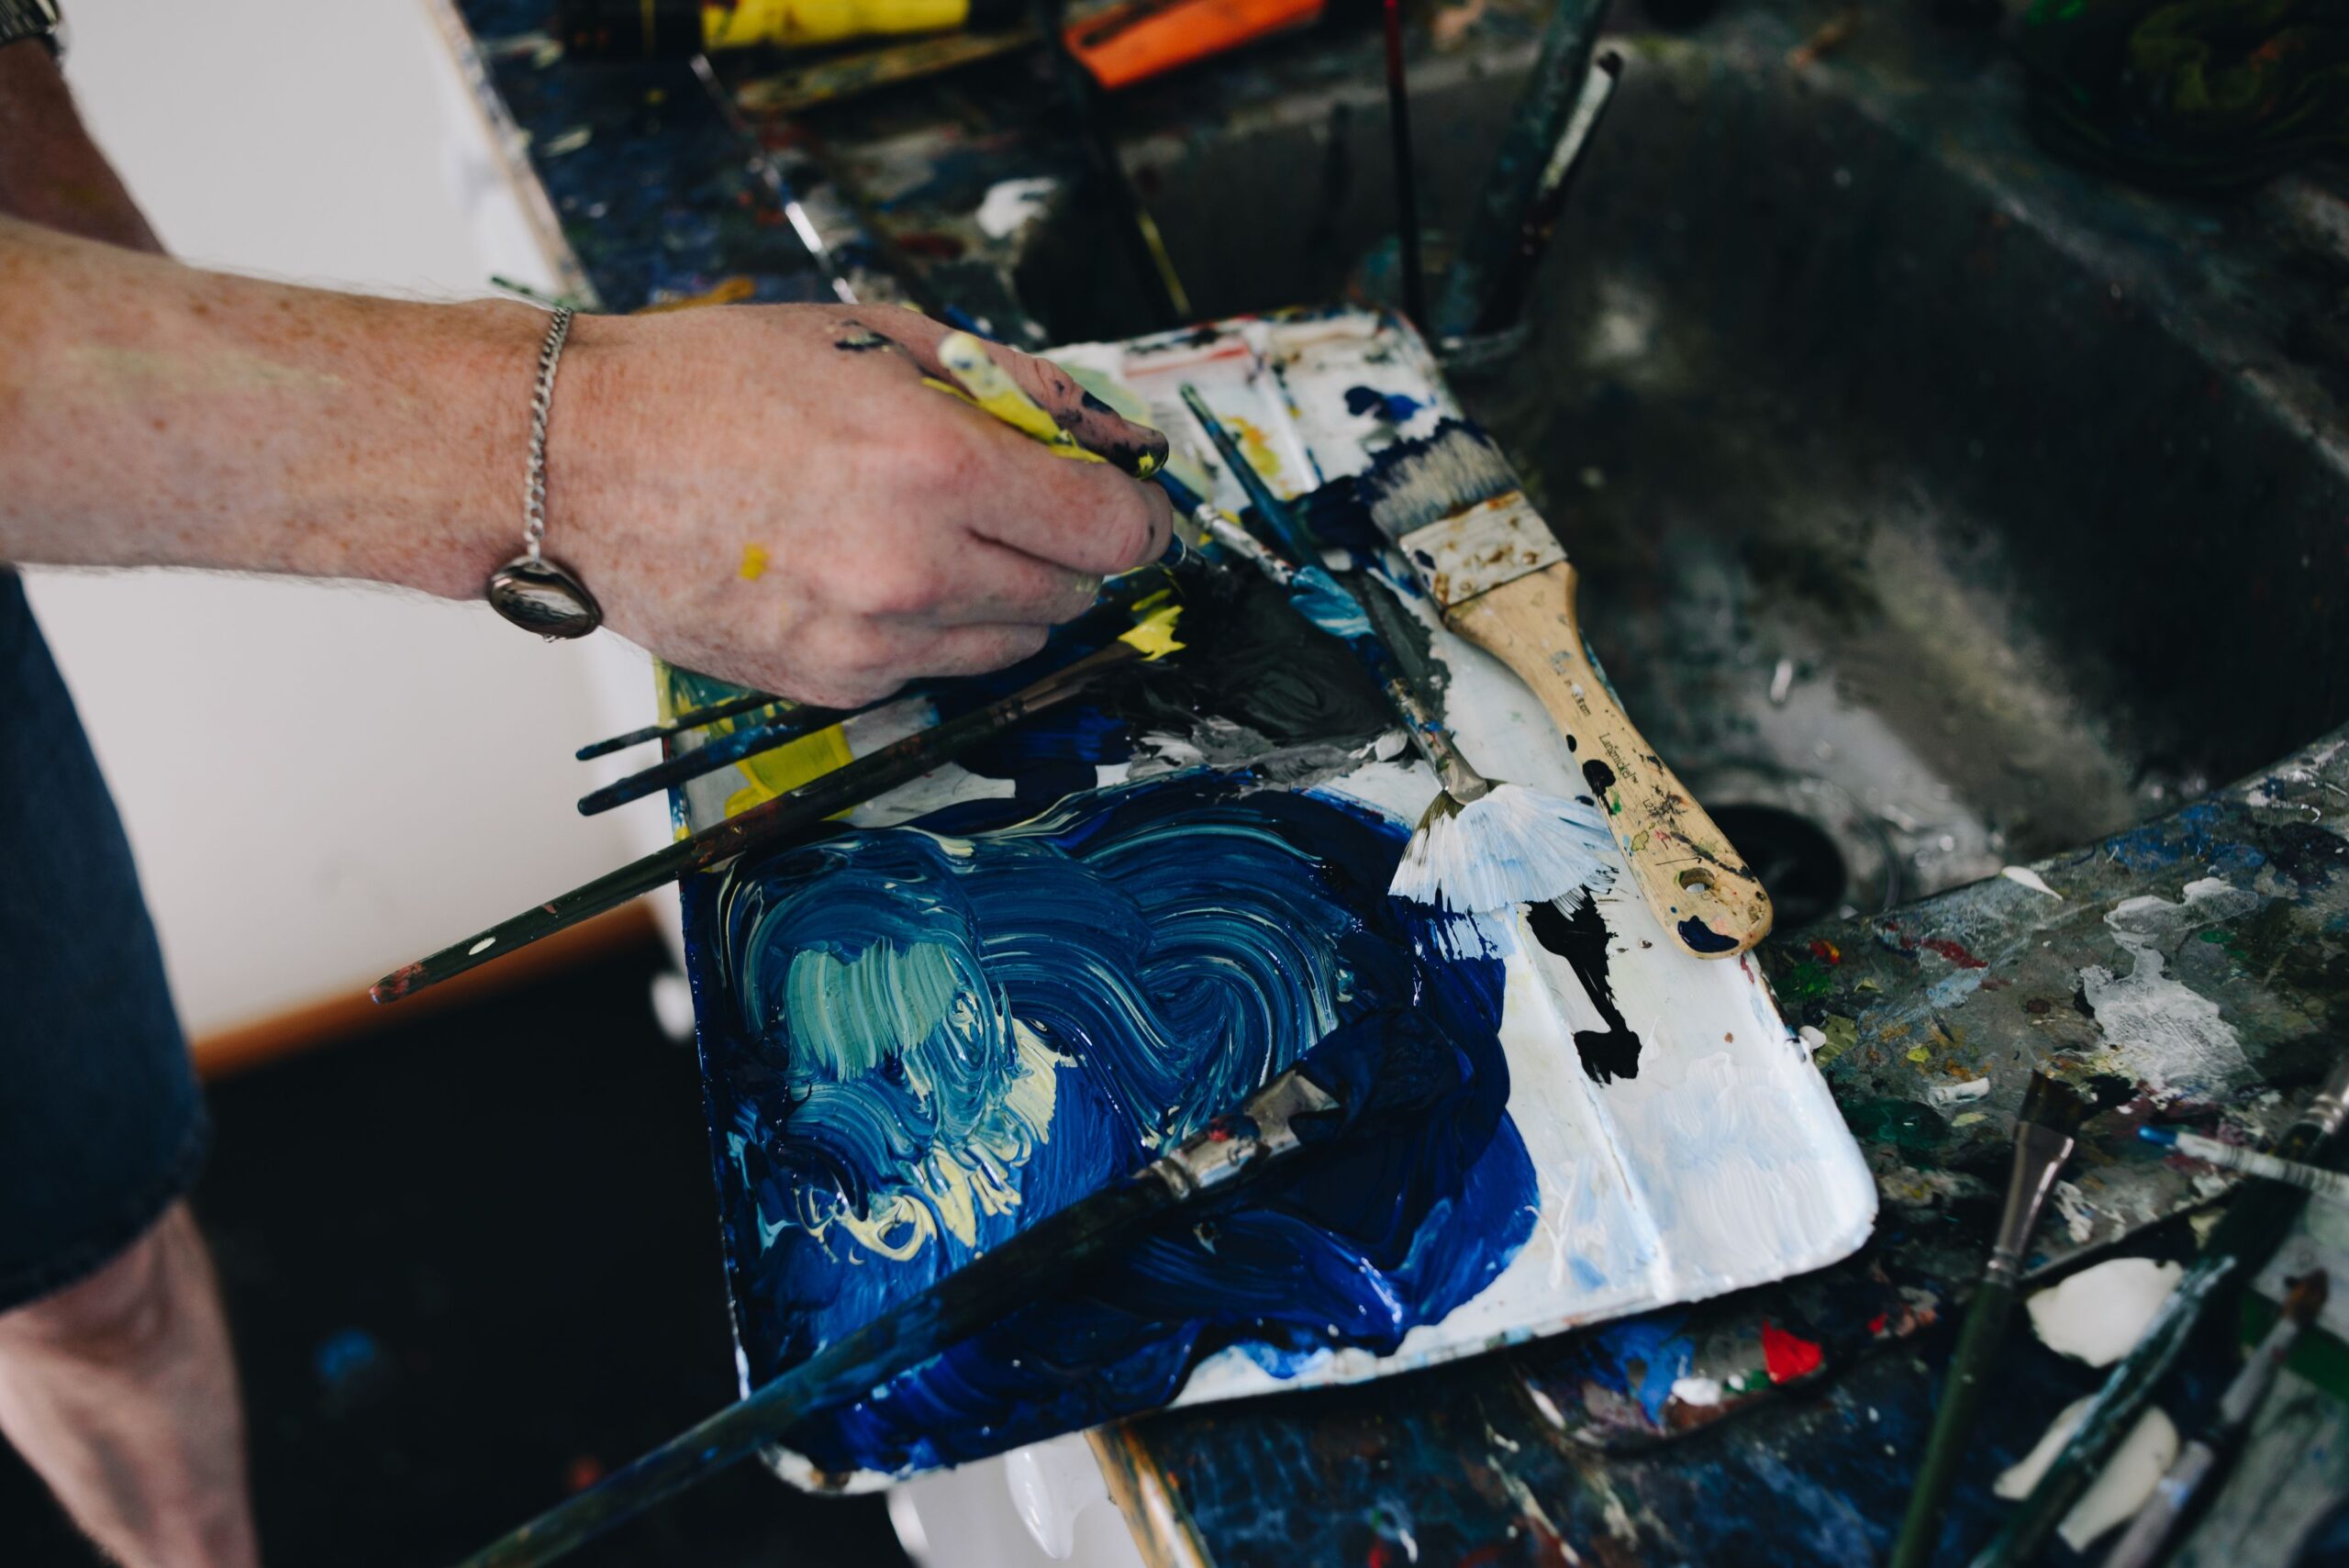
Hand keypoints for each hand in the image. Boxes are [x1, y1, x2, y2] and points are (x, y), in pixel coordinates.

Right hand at [554, 304, 1173, 707]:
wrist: (572, 462)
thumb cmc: (710, 384)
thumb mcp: (874, 335)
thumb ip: (1009, 383)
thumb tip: (1102, 427)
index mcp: (938, 469)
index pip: (1113, 531)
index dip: (1139, 516)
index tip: (1130, 503)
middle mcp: (915, 572)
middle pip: (1072, 593)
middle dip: (1065, 547)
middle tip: (1015, 502)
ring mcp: (872, 643)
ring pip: (1012, 644)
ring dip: (1004, 594)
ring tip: (933, 533)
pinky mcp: (831, 688)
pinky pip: (935, 672)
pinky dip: (934, 630)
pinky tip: (873, 572)